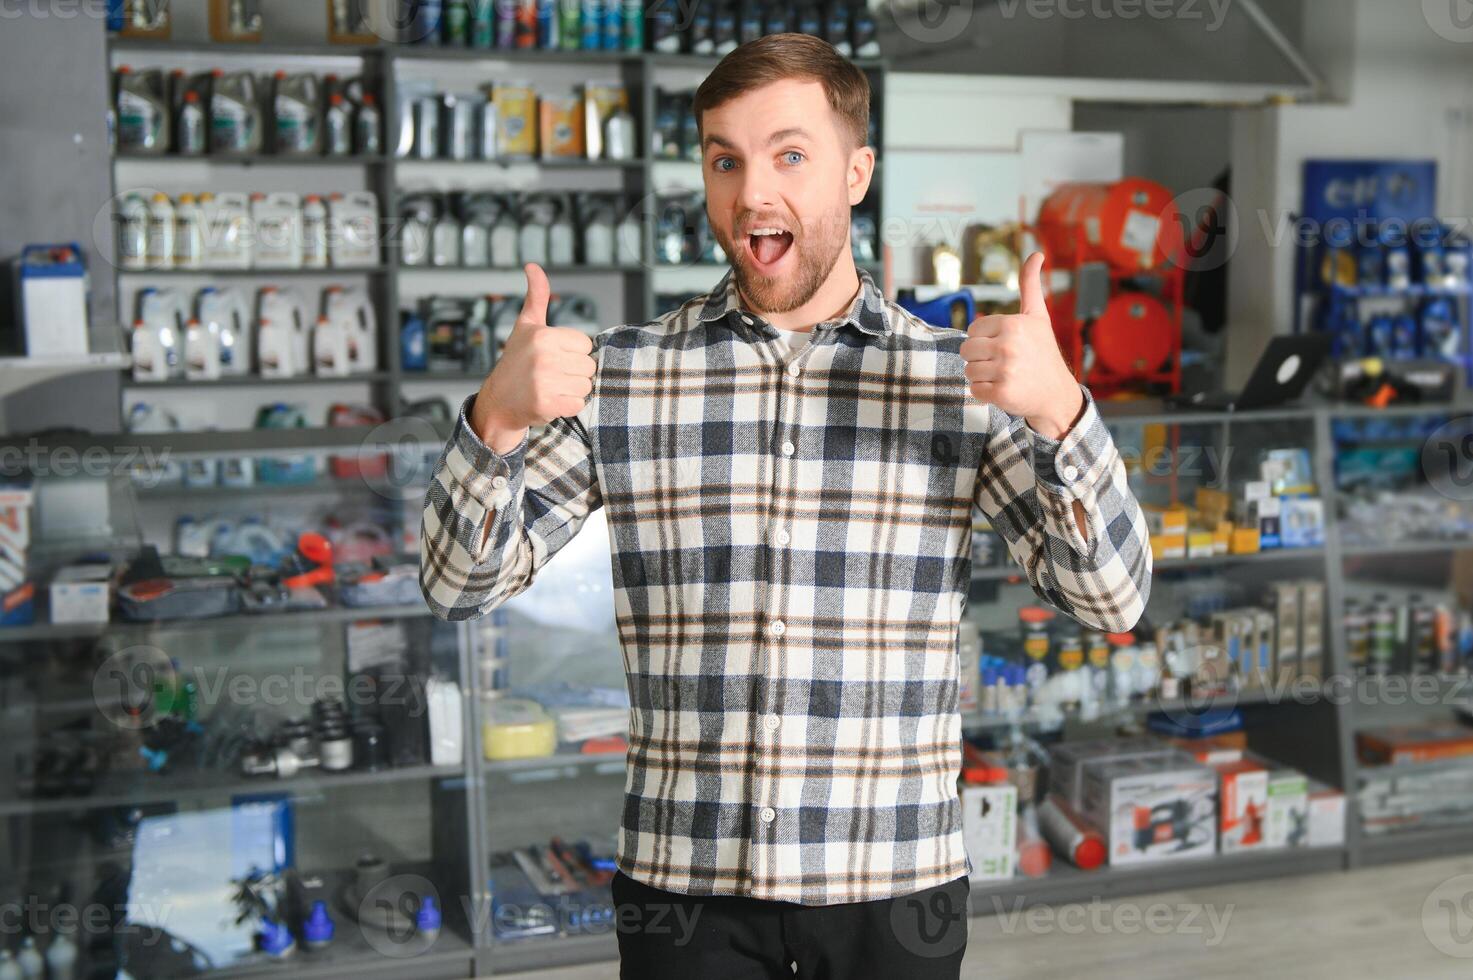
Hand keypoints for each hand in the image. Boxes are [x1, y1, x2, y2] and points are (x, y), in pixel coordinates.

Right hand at [470, 263, 595, 452]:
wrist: (498, 401)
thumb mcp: (526, 325)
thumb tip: (532, 265)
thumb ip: (537, 296)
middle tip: (551, 375)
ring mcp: (545, 381)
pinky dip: (568, 406)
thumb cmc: (515, 361)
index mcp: (544, 335)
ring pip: (585, 386)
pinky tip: (550, 400)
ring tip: (551, 387)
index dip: (572, 353)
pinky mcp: (547, 404)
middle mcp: (544, 356)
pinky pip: (579, 404)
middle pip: (588, 366)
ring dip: (571, 390)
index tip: (553, 357)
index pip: (585, 345)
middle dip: (574, 373)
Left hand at [960, 252, 1083, 439]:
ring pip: (968, 370)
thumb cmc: (1043, 352)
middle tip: (1002, 363)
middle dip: (979, 357)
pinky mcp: (1001, 393)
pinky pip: (974, 390)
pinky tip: (1004, 389)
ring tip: (1004, 376)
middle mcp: (1008, 345)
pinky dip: (985, 393)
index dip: (985, 339)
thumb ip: (1030, 285)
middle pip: (966, 350)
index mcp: (1013, 324)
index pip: (973, 330)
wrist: (1057, 394)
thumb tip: (1036, 254)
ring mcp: (1005, 370)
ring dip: (982, 376)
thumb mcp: (1037, 316)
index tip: (1004, 345)